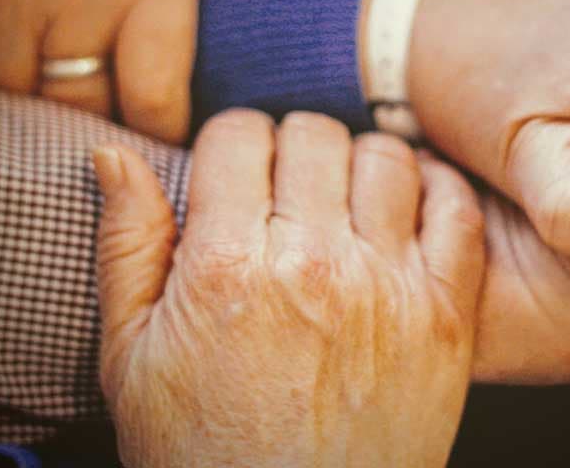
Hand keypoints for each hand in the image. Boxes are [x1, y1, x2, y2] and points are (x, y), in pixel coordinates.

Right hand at [93, 110, 484, 467]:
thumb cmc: (198, 450)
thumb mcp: (130, 357)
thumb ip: (126, 245)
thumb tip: (112, 154)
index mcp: (226, 267)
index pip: (238, 133)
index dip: (229, 145)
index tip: (233, 173)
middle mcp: (312, 265)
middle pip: (313, 133)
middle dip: (290, 147)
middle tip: (284, 187)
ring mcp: (389, 288)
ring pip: (386, 157)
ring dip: (359, 163)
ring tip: (342, 198)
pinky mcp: (448, 318)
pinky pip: (457, 210)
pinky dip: (436, 189)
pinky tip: (407, 207)